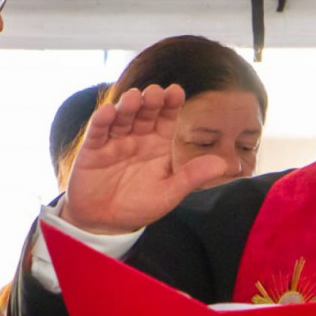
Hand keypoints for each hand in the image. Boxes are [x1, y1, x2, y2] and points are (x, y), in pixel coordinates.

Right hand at [61, 85, 226, 233]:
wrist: (105, 223)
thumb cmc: (139, 206)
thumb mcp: (169, 194)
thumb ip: (192, 177)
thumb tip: (223, 164)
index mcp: (158, 143)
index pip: (167, 117)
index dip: (171, 103)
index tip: (176, 92)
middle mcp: (138, 136)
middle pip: (145, 112)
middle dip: (150, 101)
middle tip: (155, 93)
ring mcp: (114, 141)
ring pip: (122, 117)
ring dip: (126, 106)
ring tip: (133, 98)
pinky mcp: (93, 149)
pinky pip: (98, 131)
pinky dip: (102, 121)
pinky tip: (107, 112)